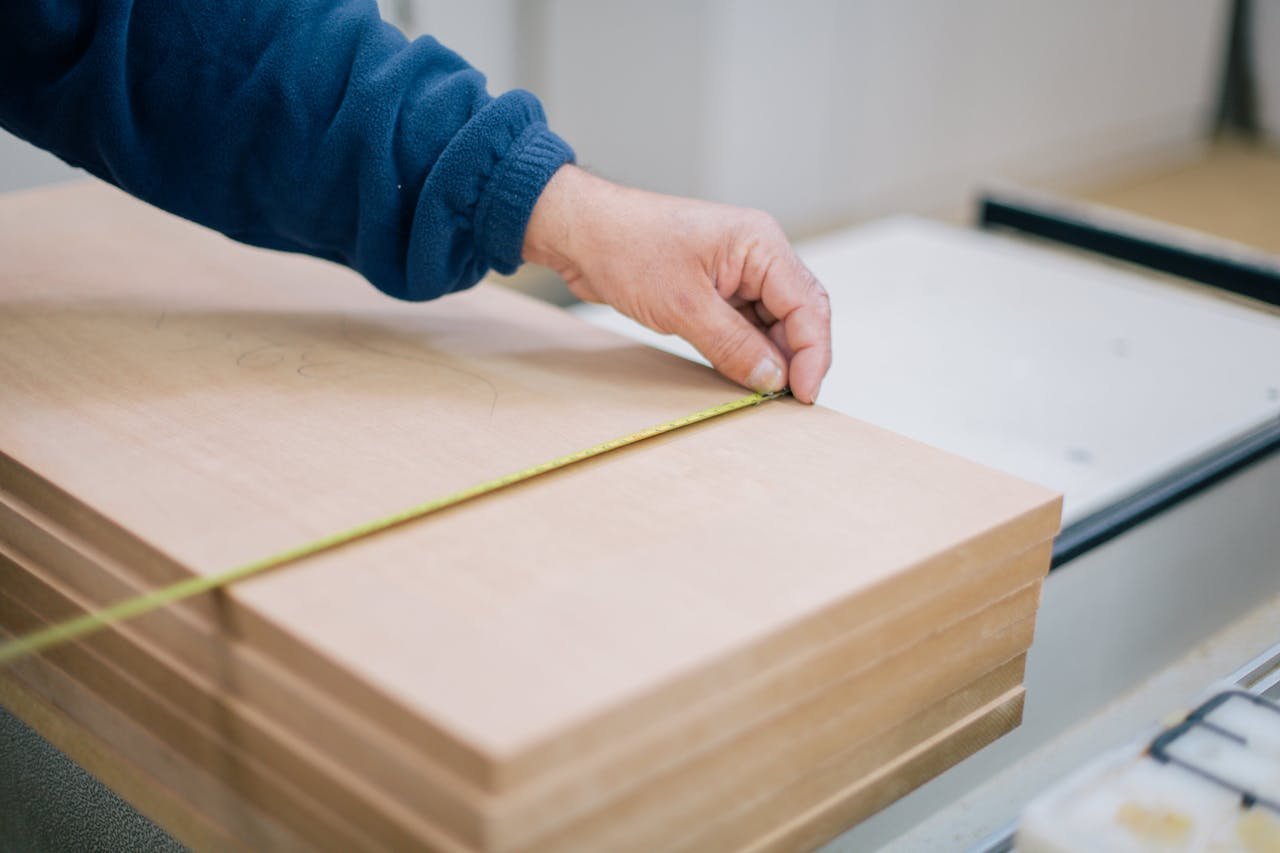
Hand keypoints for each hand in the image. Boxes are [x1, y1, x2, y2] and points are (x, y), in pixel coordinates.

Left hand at [522, 166, 830, 403]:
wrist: (581, 233)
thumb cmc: (627, 248)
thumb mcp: (684, 305)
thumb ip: (733, 345)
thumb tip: (772, 378)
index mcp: (760, 243)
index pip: (808, 304)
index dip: (814, 354)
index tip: (805, 395)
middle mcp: (756, 254)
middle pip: (798, 314)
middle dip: (798, 358)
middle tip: (788, 402)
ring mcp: (736, 272)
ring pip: (773, 323)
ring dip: (771, 358)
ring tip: (763, 394)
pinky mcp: (715, 289)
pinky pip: (746, 326)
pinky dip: (747, 352)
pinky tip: (742, 376)